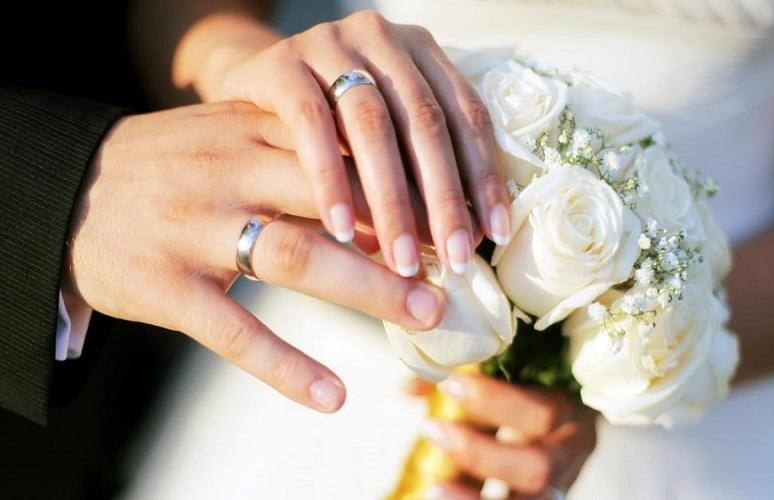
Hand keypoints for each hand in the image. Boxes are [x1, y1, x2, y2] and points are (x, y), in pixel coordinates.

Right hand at [63, 101, 447, 413]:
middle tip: (460, 267)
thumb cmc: (169, 168)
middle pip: (332, 201)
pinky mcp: (164, 288)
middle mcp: (227, 175)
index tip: (454, 214)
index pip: (342, 151)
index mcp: (249, 133)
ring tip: (425, 315)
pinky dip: (286, 366)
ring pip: (293, 256)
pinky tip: (333, 394)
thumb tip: (382, 191)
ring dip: (367, 289)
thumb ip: (297, 156)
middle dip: (403, 236)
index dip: (404, 183)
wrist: (68, 192)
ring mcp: (195, 231)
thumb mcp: (229, 139)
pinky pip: (234, 332)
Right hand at [186, 11, 510, 276]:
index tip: (493, 233)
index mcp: (419, 53)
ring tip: (403, 258)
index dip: (484, 175)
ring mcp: (329, 44)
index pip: (466, 114)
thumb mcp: (378, 143)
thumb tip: (460, 243)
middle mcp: (381, 38)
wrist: (243, 94)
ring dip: (391, 199)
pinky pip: (309, 122)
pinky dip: (329, 178)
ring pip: (372, 124)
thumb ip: (415, 173)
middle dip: (444, 197)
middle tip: (454, 259)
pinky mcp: (279, 63)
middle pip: (425, 121)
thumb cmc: (327, 131)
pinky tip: (341, 229)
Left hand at [415, 374, 595, 498]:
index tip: (450, 384)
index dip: (497, 402)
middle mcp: (570, 451)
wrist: (542, 425)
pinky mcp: (542, 498)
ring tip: (433, 488)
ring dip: (474, 497)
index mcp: (569, 407)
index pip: (543, 412)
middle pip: (538, 467)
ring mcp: (559, 483)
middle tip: (433, 429)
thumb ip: (461, 379)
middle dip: (480, 453)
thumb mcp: (500, 376)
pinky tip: (438, 495)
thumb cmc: (520, 392)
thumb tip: (411, 388)